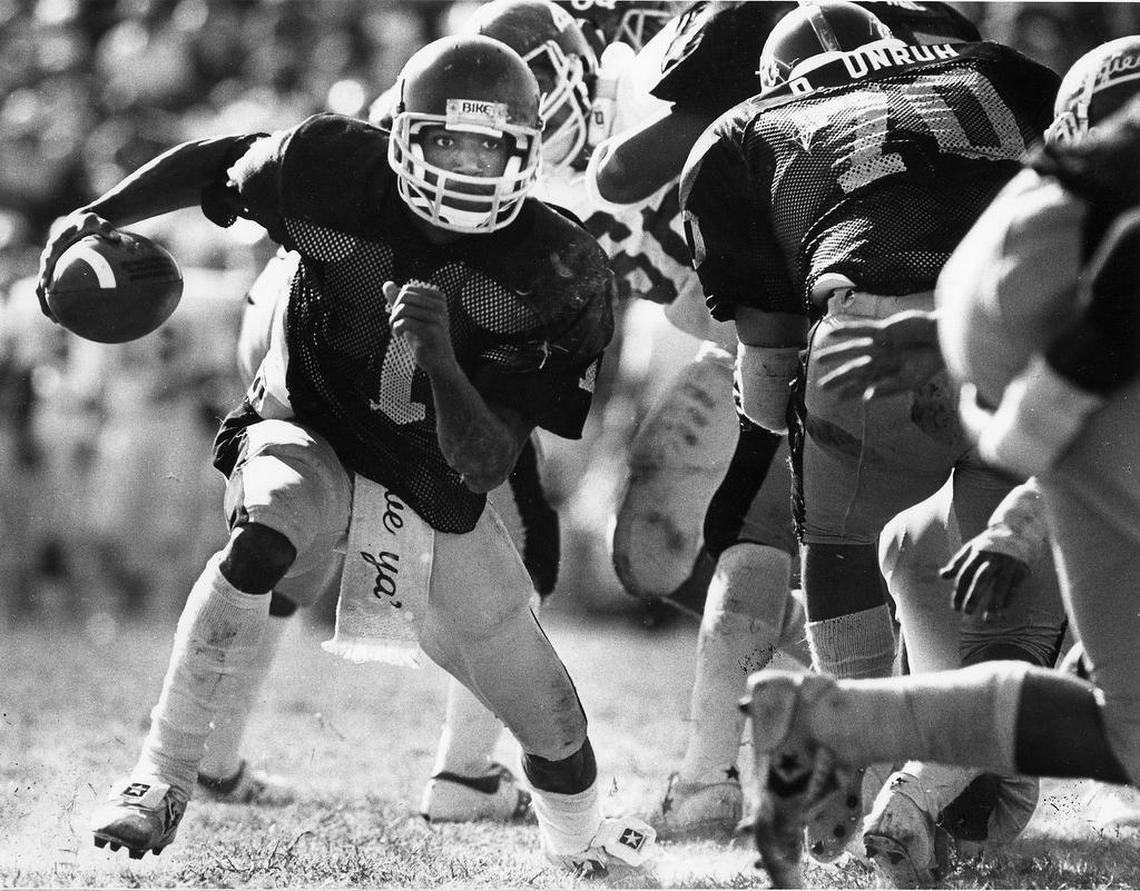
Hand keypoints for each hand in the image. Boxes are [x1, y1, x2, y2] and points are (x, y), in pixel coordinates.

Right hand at [36, 211, 120, 320]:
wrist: (81, 222)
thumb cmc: (90, 223)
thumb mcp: (97, 222)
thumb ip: (105, 228)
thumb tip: (116, 237)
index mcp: (56, 244)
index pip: (48, 259)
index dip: (45, 272)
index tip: (45, 285)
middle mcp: (51, 256)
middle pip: (42, 279)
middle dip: (43, 296)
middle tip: (48, 312)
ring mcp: (54, 266)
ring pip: (46, 287)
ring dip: (49, 304)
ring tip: (56, 321)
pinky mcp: (60, 271)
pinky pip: (59, 288)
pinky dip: (62, 301)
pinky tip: (72, 316)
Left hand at [384, 280, 454, 375]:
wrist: (439, 362)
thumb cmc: (424, 338)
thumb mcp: (411, 316)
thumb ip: (399, 300)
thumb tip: (387, 284)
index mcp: (438, 298)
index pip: (407, 289)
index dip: (397, 302)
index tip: (399, 316)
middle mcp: (440, 305)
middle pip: (404, 297)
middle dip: (394, 310)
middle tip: (394, 323)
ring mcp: (438, 318)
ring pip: (404, 308)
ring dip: (393, 321)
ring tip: (395, 330)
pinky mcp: (433, 331)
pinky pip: (406, 322)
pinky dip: (397, 328)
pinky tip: (398, 336)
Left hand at [815, 310, 942, 399]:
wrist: (944, 340)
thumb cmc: (930, 362)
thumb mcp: (909, 380)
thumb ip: (886, 388)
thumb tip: (865, 398)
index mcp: (888, 373)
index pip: (864, 384)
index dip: (849, 392)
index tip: (835, 399)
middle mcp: (881, 359)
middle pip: (854, 368)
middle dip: (838, 377)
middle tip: (820, 386)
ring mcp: (881, 344)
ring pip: (852, 349)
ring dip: (835, 354)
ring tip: (818, 359)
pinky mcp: (884, 329)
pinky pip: (860, 329)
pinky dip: (846, 331)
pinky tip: (831, 333)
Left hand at [940, 542, 1029, 620]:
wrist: (1018, 530)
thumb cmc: (989, 543)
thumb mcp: (971, 547)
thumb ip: (957, 562)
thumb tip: (942, 575)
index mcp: (978, 553)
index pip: (965, 574)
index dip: (959, 591)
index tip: (955, 608)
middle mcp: (993, 559)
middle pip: (981, 579)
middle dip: (974, 596)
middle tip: (966, 612)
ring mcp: (1009, 564)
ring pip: (1001, 586)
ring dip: (994, 603)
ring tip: (988, 619)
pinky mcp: (1022, 570)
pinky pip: (1015, 588)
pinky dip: (1009, 600)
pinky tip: (1003, 613)